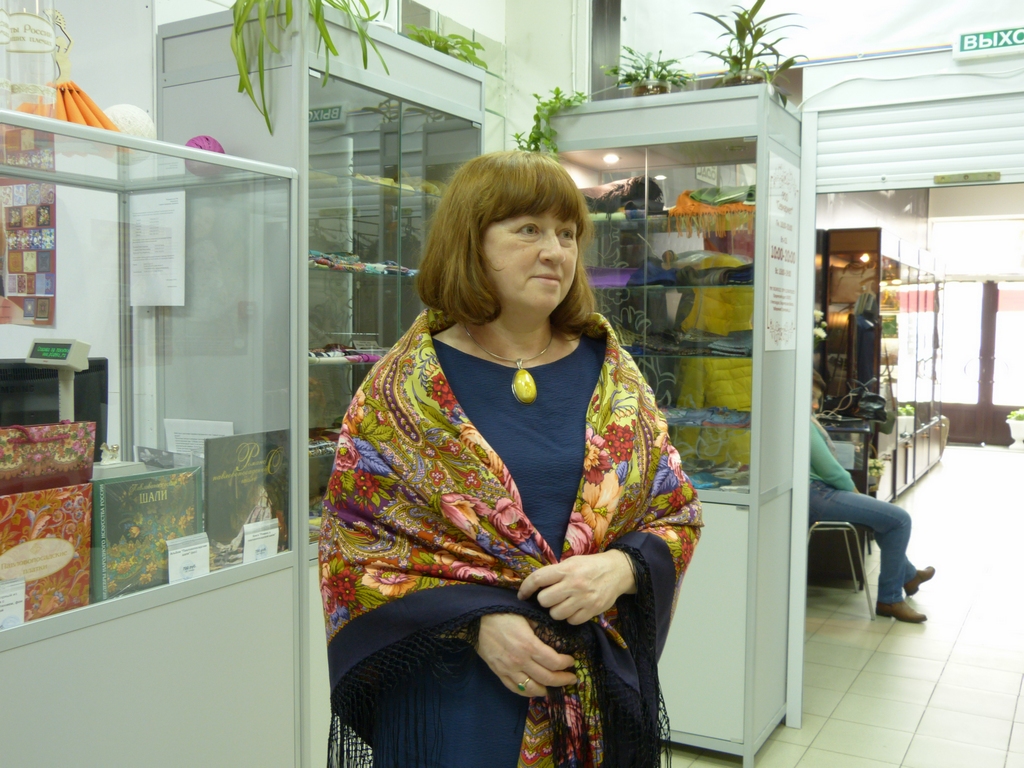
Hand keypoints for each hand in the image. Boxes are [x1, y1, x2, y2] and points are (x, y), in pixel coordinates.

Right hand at [476, 613, 577, 696]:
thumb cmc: (503, 613)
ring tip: (555, 686)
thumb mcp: (527, 615)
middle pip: (547, 678)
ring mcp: (508, 669)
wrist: (476, 619)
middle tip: (571, 677)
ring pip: (532, 688)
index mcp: (529, 645)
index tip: (571, 661)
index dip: (566, 664)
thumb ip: (542, 628)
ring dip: (547, 689)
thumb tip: (556, 637)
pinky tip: (536, 689)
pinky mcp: (499, 673)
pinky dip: (528, 692)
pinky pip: (515, 689)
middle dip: (563, 679)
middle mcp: (520, 661)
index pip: (554, 662)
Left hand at [517, 550, 635, 625]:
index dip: (526, 588)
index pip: (538, 579)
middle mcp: (574, 584)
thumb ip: (555, 572)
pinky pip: (571, 621)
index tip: (522, 594)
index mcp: (566, 569)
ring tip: (563, 603)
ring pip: (555, 614)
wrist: (617, 571)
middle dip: (544, 600)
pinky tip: (574, 609)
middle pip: (544, 600)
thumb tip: (534, 585)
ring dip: (556, 610)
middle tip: (551, 596)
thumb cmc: (590, 566)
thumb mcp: (572, 562)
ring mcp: (583, 599)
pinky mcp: (592, 610)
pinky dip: (570, 617)